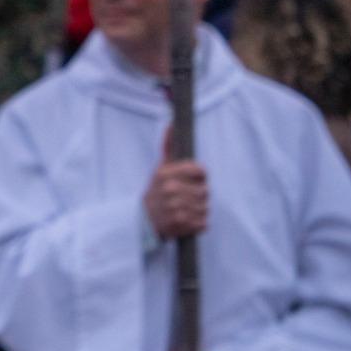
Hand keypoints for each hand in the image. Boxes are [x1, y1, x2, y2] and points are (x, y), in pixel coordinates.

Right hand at [144, 124, 207, 239]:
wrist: (144, 220)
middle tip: (187, 198)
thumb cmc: (157, 192)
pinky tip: (186, 221)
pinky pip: (203, 223)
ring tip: (186, 210)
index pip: (200, 171)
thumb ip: (169, 147)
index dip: (200, 177)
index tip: (192, 181)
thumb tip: (171, 125)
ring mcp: (175, 208)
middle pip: (205, 191)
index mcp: (166, 173)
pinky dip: (198, 224)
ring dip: (199, 211)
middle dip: (199, 196)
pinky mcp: (180, 225)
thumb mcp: (160, 169)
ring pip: (205, 207)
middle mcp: (170, 189)